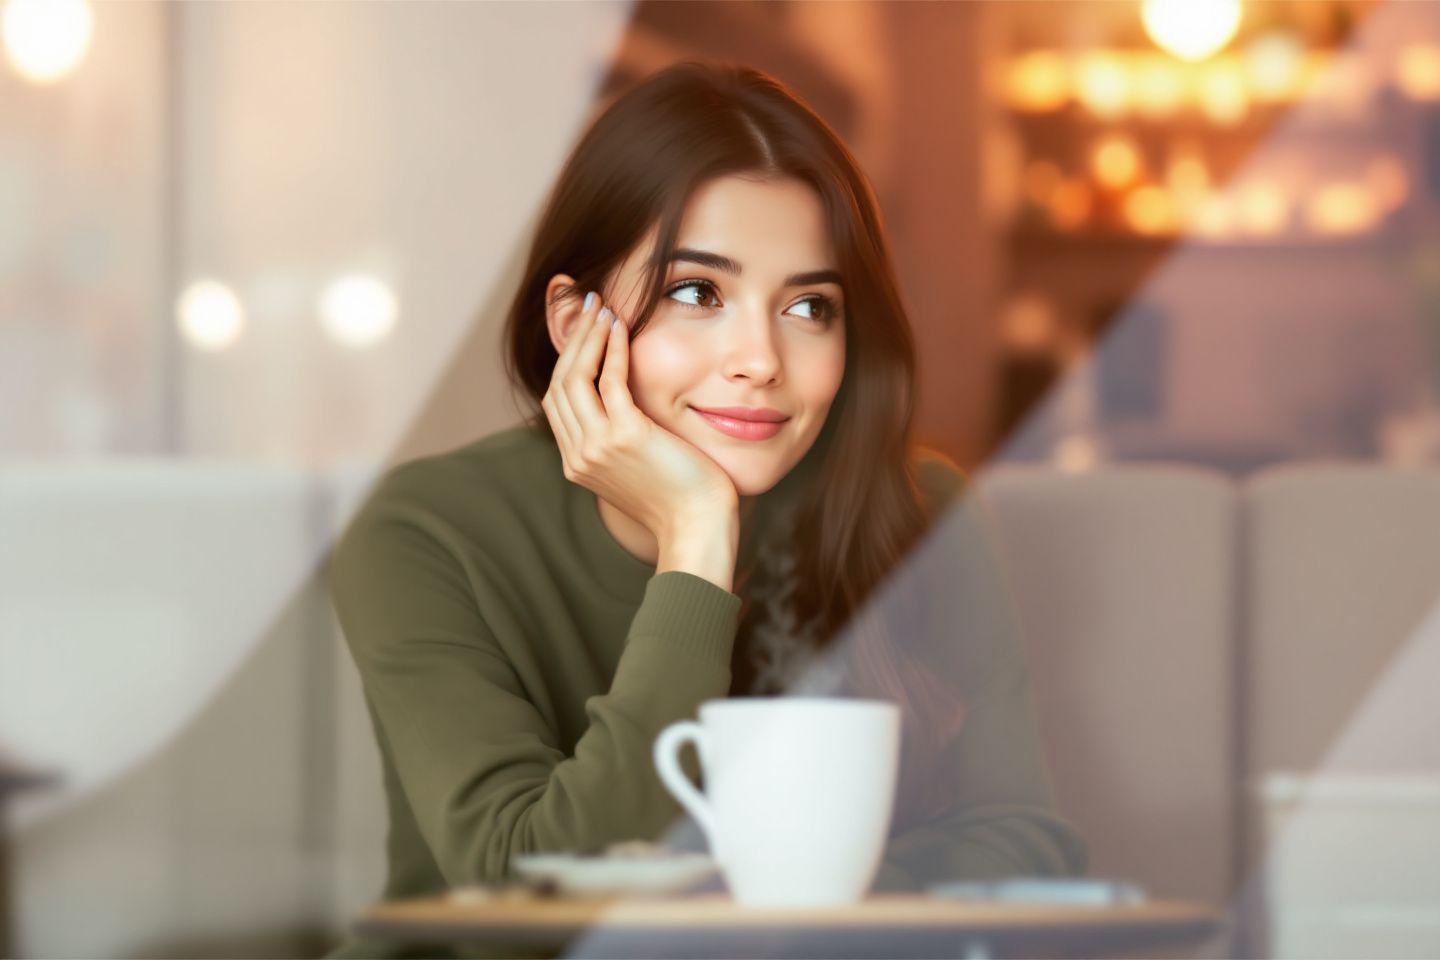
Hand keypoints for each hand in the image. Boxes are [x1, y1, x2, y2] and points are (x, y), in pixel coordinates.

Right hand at [541, 290, 738, 546]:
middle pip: (559, 383)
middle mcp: (578, 454)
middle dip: (573, 340)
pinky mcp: (624, 436)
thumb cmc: (681, 499)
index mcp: (578, 462)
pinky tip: (622, 327)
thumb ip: (622, 440)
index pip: (558, 400)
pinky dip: (612, 349)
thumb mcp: (638, 468)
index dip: (567, 360)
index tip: (584, 329)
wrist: (697, 527)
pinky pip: (609, 380)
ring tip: (603, 308)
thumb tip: (626, 408)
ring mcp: (597, 446)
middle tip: (589, 306)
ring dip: (589, 337)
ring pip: (575, 377)